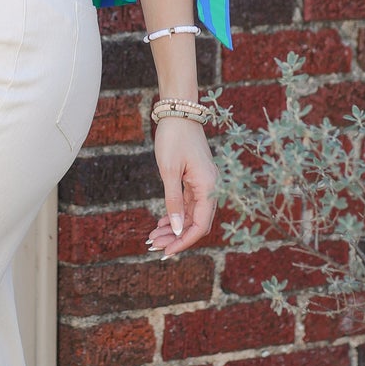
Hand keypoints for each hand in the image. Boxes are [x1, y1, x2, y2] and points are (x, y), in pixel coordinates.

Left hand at [146, 118, 217, 255]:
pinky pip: (189, 204)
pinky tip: (161, 223)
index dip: (184, 241)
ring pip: (192, 215)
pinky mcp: (196, 180)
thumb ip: (174, 201)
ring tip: (153, 237)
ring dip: (174, 228)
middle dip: (176, 237)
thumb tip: (177, 229)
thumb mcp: (169, 171)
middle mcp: (211, 187)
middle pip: (197, 223)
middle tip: (154, 247)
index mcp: (208, 186)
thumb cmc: (173, 139)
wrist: (178, 113)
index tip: (167, 252)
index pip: (200, 225)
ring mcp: (204, 184)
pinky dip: (176, 215)